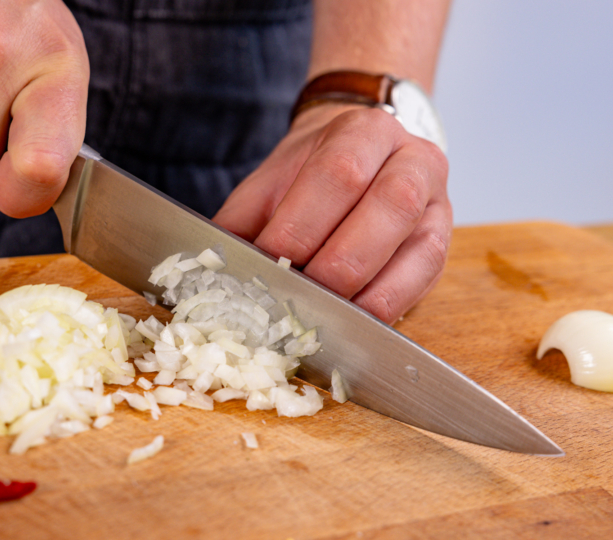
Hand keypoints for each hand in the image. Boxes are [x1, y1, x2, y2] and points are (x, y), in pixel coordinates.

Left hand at [213, 104, 451, 323]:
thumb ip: (241, 221)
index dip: (301, 225)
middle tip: (294, 297)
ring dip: (364, 293)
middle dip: (336, 263)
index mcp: (365, 132)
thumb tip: (212, 270)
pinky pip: (421, 284)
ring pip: (417, 251)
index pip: (339, 173)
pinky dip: (382, 310)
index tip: (267, 264)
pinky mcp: (441, 248)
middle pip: (388, 207)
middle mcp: (414, 161)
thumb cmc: (308, 177)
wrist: (357, 159)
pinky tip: (348, 324)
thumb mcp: (269, 184)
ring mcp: (437, 205)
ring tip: (319, 318)